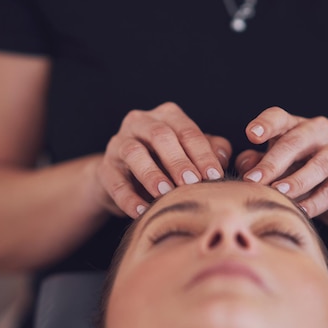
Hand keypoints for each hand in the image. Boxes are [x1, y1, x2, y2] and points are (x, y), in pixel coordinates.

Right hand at [95, 102, 230, 217]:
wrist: (127, 179)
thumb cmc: (169, 164)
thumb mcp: (192, 154)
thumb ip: (211, 150)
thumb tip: (223, 156)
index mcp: (167, 116)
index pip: (187, 131)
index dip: (202, 153)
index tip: (214, 176)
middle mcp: (141, 122)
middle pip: (160, 135)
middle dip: (178, 160)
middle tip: (192, 182)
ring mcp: (119, 142)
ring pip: (133, 152)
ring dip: (151, 174)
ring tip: (165, 193)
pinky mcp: (105, 167)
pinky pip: (115, 181)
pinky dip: (128, 198)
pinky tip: (142, 212)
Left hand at [235, 106, 327, 227]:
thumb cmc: (299, 175)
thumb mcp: (276, 168)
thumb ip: (256, 163)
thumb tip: (244, 166)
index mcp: (295, 125)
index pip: (279, 117)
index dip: (266, 124)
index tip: (251, 135)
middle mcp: (320, 132)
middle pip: (295, 141)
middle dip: (273, 162)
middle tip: (253, 180)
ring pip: (319, 164)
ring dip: (297, 180)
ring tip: (278, 193)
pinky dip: (315, 202)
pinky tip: (301, 212)